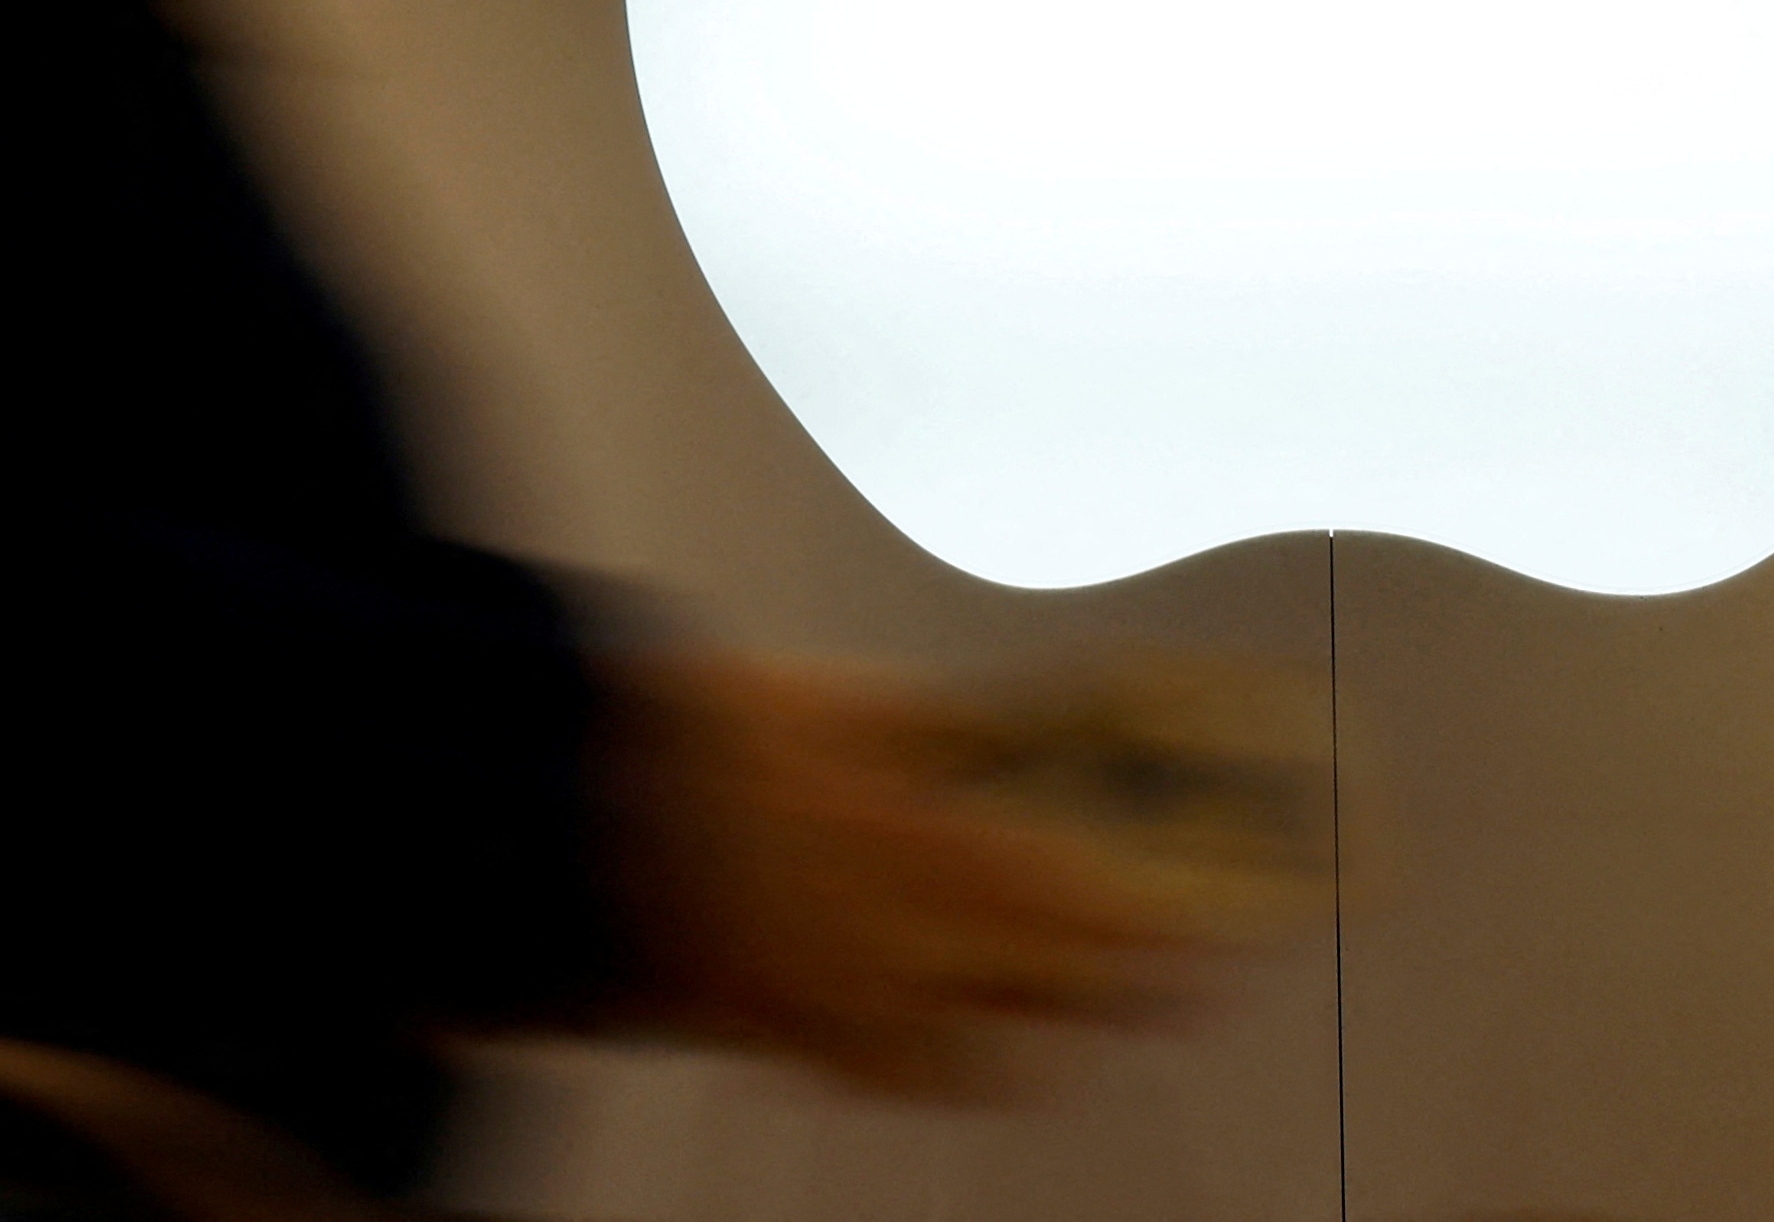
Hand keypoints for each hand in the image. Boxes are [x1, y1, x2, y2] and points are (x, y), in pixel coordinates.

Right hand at [601, 653, 1213, 1099]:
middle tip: (1162, 987)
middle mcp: (904, 946)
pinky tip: (930, 1033)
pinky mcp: (777, 1034)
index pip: (1081, 913)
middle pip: (1047, 996)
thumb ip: (940, 731)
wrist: (570, 801)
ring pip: (970, 1061)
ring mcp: (840, 1003)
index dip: (1153, 938)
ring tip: (1057, 1017)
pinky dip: (921, 1061)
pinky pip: (879, 1074)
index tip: (1203, 942)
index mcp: (933, 851)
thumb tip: (1007, 736)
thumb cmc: (704, 731)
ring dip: (1025, 1038)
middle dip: (1115, 994)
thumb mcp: (840, 700)